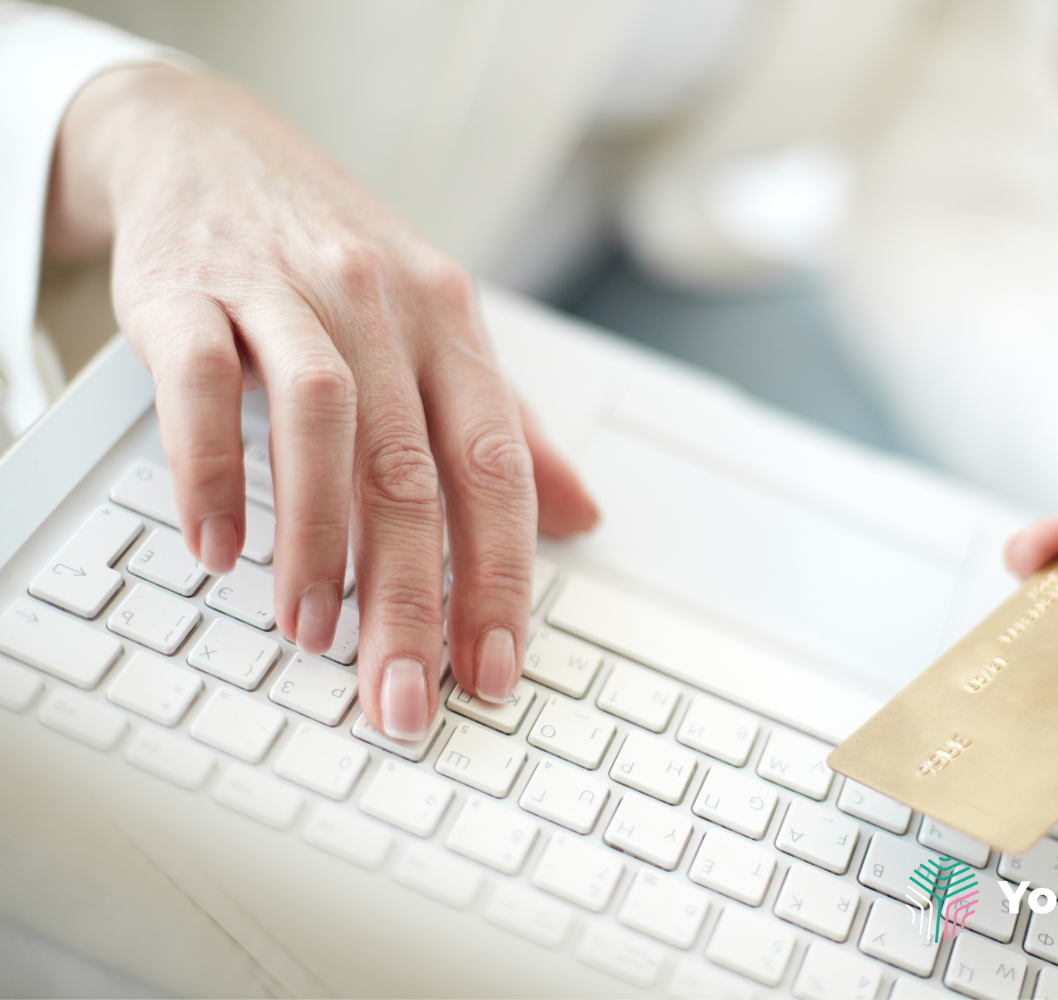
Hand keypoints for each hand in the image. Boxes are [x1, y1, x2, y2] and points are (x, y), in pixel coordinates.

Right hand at [45, 66, 598, 735]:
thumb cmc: (336, 254)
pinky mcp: (188, 289)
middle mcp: (381, 306)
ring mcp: (285, 293)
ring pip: (322, 426)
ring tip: (314, 634)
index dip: (503, 574)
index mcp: (452, 325)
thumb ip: (508, 427)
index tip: (497, 667)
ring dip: (320, 543)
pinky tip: (218, 547)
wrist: (208, 144)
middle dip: (414, 599)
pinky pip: (204, 385)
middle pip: (412, 469)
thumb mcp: (441, 328)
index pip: (496, 466)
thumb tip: (585, 514)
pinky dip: (211, 470)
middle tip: (406, 696)